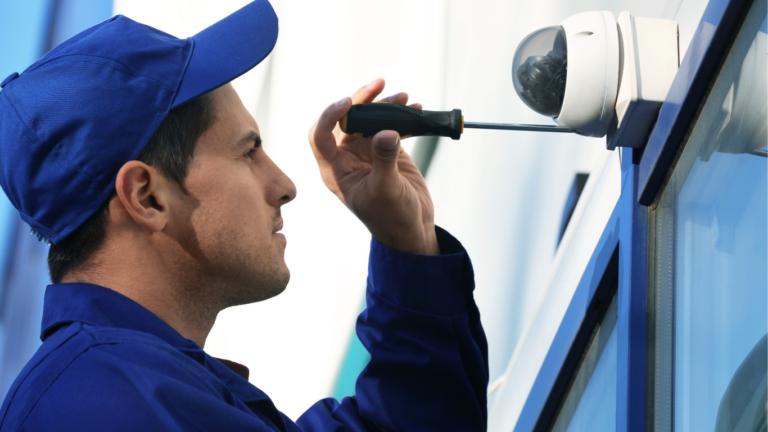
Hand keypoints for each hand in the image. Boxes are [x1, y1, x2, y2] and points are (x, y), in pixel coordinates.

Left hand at [309, 79, 438, 255]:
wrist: (412, 229)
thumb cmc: (391, 218)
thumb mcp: (385, 191)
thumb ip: (384, 160)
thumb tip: (386, 132)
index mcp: (335, 170)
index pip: (319, 136)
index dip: (329, 116)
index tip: (348, 102)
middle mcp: (347, 157)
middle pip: (346, 119)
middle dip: (361, 100)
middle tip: (380, 86)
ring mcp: (367, 152)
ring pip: (369, 119)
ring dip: (385, 105)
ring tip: (403, 97)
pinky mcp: (387, 150)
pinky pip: (390, 125)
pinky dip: (402, 116)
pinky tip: (414, 108)